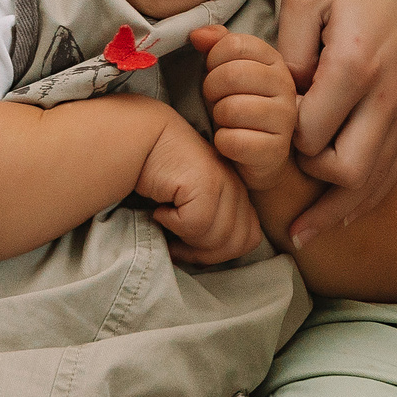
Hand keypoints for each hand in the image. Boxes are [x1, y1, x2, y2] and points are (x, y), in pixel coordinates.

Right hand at [137, 113, 260, 265]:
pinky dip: (171, 223)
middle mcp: (238, 188)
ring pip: (215, 238)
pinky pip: (195, 225)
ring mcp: (225, 183)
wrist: (147, 138)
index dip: (219, 252)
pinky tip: (160, 208)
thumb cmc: (166, 175)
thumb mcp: (196, 202)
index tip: (189, 245)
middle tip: (174, 241)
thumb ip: (212, 224)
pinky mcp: (206, 182)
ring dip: (185, 238)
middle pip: (234, 244)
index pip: (249, 240)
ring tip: (166, 219)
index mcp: (241, 194)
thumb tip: (206, 258)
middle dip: (201, 252)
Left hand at [194, 24, 299, 190]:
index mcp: (274, 61)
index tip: (214, 71)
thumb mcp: (228, 70)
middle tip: (215, 100)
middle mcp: (286, 86)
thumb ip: (216, 45)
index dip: (214, 58)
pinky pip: (233, 141)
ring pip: (231, 109)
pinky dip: (222, 143)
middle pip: (232, 75)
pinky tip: (230, 142)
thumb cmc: (240, 106)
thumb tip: (198, 35)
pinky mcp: (276, 150)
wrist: (258, 156)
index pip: (235, 44)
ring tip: (225, 121)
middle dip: (211, 89)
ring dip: (218, 117)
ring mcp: (285, 119)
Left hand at [274, 0, 396, 244]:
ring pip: (375, 183)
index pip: (312, 132)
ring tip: (304, 234)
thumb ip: (285, 50)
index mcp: (355, 66)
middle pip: (349, 171)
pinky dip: (367, 199)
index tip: (271, 126)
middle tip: (285, 173)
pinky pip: (393, 172)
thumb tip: (280, 97)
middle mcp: (386, 98)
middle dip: (311, 183)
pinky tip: (342, 213)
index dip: (285, 139)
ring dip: (338, 212)